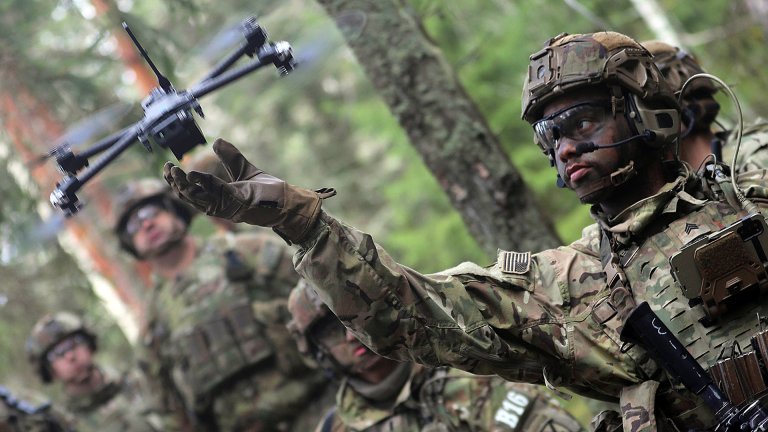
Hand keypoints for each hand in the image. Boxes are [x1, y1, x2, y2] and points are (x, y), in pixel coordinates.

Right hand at [164, 138, 333, 242]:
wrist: (290, 202)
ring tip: (175, 172)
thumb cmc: (268, 191)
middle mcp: (222, 206)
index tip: (168, 168)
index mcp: (220, 200)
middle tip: (167, 168)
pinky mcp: (241, 203)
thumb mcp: (245, 170)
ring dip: (185, 186)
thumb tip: (216, 142)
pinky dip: (206, 184)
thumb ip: (231, 157)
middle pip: (191, 198)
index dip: (178, 182)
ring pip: (200, 199)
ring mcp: (230, 207)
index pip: (192, 194)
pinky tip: (195, 175)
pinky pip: (219, 194)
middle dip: (176, 184)